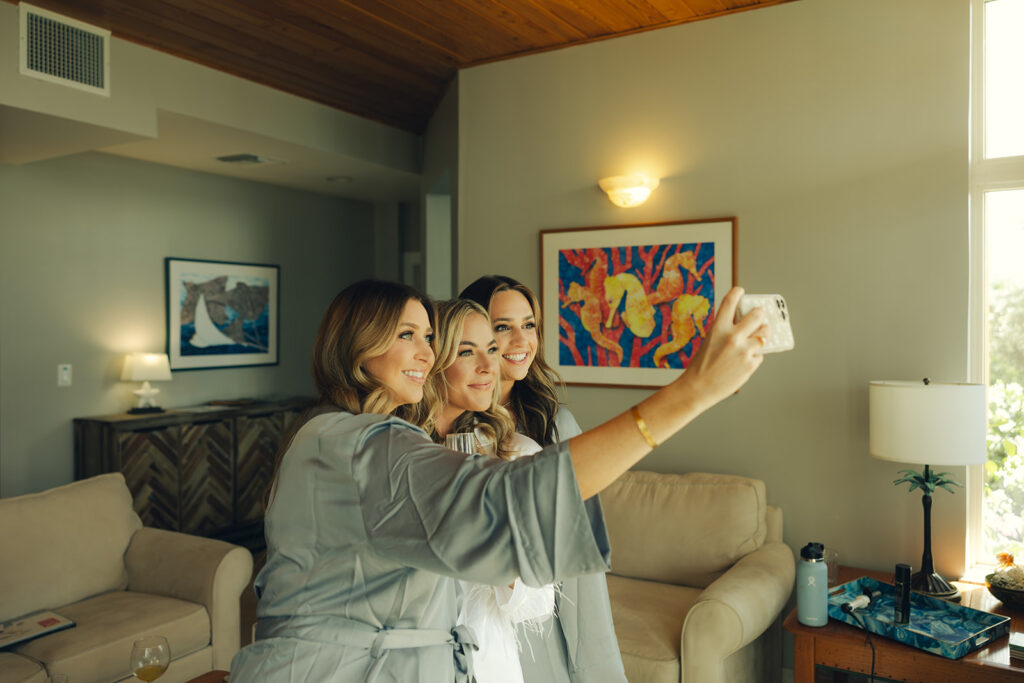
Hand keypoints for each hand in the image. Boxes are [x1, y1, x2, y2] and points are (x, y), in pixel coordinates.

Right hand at [680, 287, 765, 408]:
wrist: (699, 388)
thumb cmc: (700, 366)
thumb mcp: (709, 341)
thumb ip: (725, 332)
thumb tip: (744, 325)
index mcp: (718, 328)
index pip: (730, 302)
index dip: (737, 293)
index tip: (740, 290)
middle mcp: (733, 337)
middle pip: (756, 316)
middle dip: (760, 313)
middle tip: (760, 313)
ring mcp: (744, 351)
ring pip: (763, 335)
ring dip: (763, 333)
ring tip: (761, 333)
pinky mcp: (751, 364)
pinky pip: (759, 355)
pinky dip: (755, 355)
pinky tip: (746, 358)